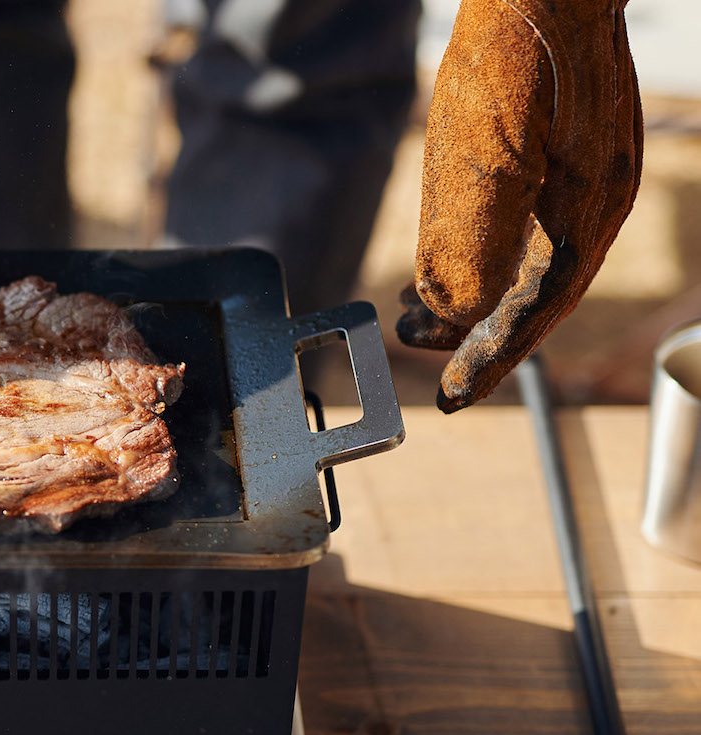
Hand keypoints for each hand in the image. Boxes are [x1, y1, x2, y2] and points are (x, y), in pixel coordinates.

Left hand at [398, 0, 639, 411]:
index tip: (451, 397)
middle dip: (482, 328)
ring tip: (421, 312)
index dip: (492, 356)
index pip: (538, 309)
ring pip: (531, 254)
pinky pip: (528, 216)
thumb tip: (456, 316)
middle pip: (539, 289)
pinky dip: (488, 246)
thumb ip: (472, 244)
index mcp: (588, 209)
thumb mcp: (482, 158)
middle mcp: (596, 194)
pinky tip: (450, 245)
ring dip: (478, 290)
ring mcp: (585, 164)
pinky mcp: (564, 140)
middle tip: (428, 356)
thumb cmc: (513, 54)